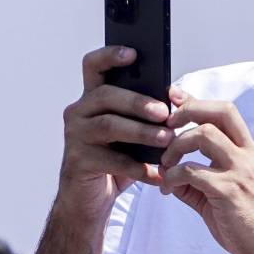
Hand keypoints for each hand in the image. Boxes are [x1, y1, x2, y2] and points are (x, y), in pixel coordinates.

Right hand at [56, 46, 173, 222]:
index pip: (94, 66)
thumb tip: (178, 96)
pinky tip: (156, 173)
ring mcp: (75, 137)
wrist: (90, 200)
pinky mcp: (77, 162)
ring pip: (108, 126)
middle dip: (137, 102)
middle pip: (106, 95)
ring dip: (141, 132)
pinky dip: (137, 168)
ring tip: (166, 140)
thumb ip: (151, 112)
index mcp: (93, 98)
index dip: (110, 55)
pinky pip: (110, 161)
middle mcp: (79, 112)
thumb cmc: (116, 161)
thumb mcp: (135, 133)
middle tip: (164, 113)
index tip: (133, 53)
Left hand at [158, 87, 253, 253]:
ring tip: (166, 164)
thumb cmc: (249, 226)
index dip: (198, 102)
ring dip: (176, 145)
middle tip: (167, 126)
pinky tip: (167, 189)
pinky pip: (191, 172)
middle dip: (189, 110)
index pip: (226, 114)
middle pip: (220, 111)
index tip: (175, 99)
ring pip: (203, 134)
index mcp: (251, 153)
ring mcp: (241, 172)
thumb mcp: (225, 195)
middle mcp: (249, 156)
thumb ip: (198, 180)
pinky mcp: (228, 191)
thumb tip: (167, 172)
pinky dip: (172, 177)